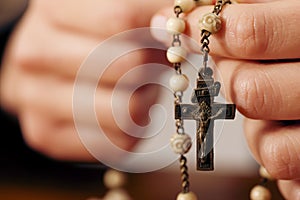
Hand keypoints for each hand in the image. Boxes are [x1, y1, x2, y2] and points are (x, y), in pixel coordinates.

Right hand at [0, 0, 171, 160]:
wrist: (50, 68)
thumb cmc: (91, 38)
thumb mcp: (114, 9)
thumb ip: (145, 11)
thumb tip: (173, 23)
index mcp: (52, 10)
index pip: (121, 20)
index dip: (160, 30)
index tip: (171, 36)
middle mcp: (34, 54)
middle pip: (128, 67)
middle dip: (152, 68)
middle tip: (151, 65)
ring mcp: (36, 99)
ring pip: (125, 111)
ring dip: (146, 101)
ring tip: (138, 89)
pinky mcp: (46, 135)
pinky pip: (115, 142)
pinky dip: (132, 129)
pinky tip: (122, 111)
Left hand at [151, 0, 299, 197]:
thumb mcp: (284, 14)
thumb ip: (241, 17)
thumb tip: (163, 18)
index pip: (250, 32)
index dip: (205, 31)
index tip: (184, 29)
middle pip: (248, 90)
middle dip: (230, 78)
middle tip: (234, 63)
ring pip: (264, 138)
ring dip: (252, 120)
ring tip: (266, 99)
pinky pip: (280, 162)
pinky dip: (269, 147)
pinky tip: (279, 127)